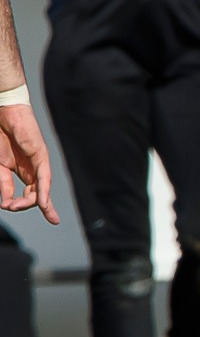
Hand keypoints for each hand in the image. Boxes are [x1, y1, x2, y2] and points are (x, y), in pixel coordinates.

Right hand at [0, 102, 57, 224]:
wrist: (3, 115)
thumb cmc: (0, 138)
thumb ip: (4, 184)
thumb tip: (7, 203)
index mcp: (24, 172)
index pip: (35, 194)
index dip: (44, 208)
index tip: (56, 221)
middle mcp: (34, 169)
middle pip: (38, 194)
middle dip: (26, 205)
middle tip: (11, 207)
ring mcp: (39, 162)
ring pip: (41, 188)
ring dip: (30, 201)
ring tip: (16, 206)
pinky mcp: (40, 154)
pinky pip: (43, 176)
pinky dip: (43, 190)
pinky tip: (43, 202)